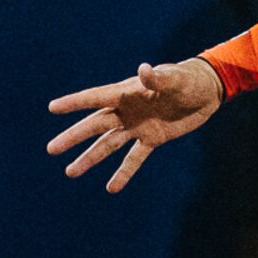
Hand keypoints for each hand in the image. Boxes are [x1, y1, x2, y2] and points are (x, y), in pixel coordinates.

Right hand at [47, 58, 223, 192]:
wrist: (206, 92)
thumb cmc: (188, 79)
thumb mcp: (174, 79)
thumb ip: (157, 78)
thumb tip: (143, 69)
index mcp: (127, 92)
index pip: (95, 98)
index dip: (74, 103)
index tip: (52, 108)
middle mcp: (126, 111)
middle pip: (95, 125)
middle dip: (74, 137)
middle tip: (51, 149)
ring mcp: (137, 127)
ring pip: (108, 145)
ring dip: (90, 158)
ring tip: (70, 172)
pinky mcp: (152, 139)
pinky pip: (134, 158)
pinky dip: (124, 173)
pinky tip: (111, 188)